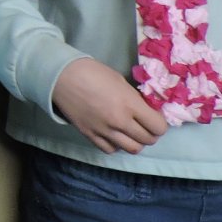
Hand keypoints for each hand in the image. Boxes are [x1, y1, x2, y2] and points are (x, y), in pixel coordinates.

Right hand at [51, 57, 168, 154]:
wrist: (62, 76)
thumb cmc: (92, 72)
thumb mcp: (120, 81)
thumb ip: (134, 99)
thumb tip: (145, 111)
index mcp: (129, 104)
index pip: (158, 127)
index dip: (160, 123)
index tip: (155, 117)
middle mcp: (119, 122)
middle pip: (148, 140)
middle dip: (151, 133)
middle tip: (145, 124)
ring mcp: (104, 131)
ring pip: (132, 149)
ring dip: (136, 141)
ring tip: (131, 132)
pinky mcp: (90, 136)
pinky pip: (111, 149)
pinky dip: (116, 144)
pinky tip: (114, 135)